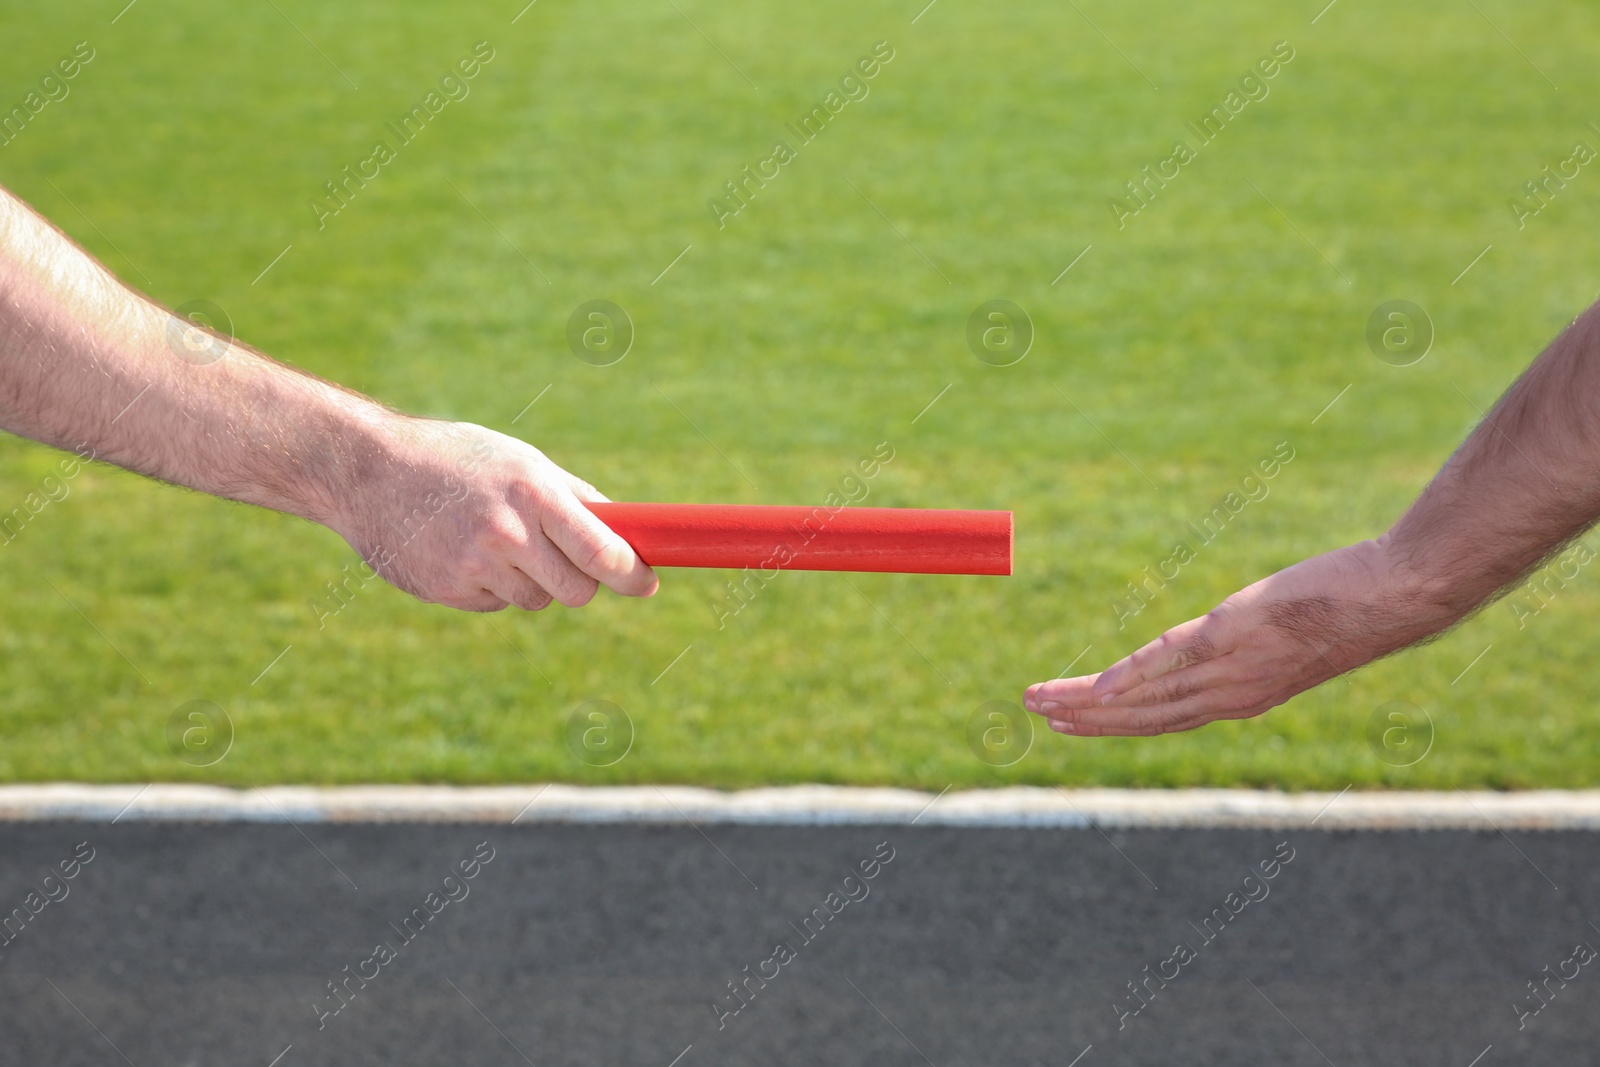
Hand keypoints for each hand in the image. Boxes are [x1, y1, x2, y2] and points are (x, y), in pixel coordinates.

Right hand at [328, 417, 656, 611]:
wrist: (366, 470)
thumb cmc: (455, 458)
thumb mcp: (519, 460)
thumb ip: (572, 496)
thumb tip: (626, 527)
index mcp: (533, 493)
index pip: (602, 551)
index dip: (632, 574)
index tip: (647, 583)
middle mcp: (508, 533)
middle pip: (577, 591)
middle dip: (583, 583)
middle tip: (571, 563)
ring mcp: (475, 566)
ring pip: (536, 599)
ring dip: (531, 581)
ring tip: (495, 540)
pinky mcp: (449, 590)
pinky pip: (497, 603)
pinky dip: (492, 586)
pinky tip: (463, 551)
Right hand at [1023, 539, 1439, 735]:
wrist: (1391, 598)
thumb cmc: (1351, 606)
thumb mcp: (1296, 633)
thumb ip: (1257, 641)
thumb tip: (1243, 631)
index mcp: (1244, 697)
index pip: (1165, 719)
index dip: (1116, 725)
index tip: (1075, 723)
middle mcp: (1231, 695)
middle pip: (1143, 718)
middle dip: (1086, 721)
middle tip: (1038, 718)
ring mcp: (1228, 667)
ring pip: (1145, 699)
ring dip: (1087, 705)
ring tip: (1040, 702)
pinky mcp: (1230, 633)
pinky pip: (1166, 663)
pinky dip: (1126, 679)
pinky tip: (1093, 684)